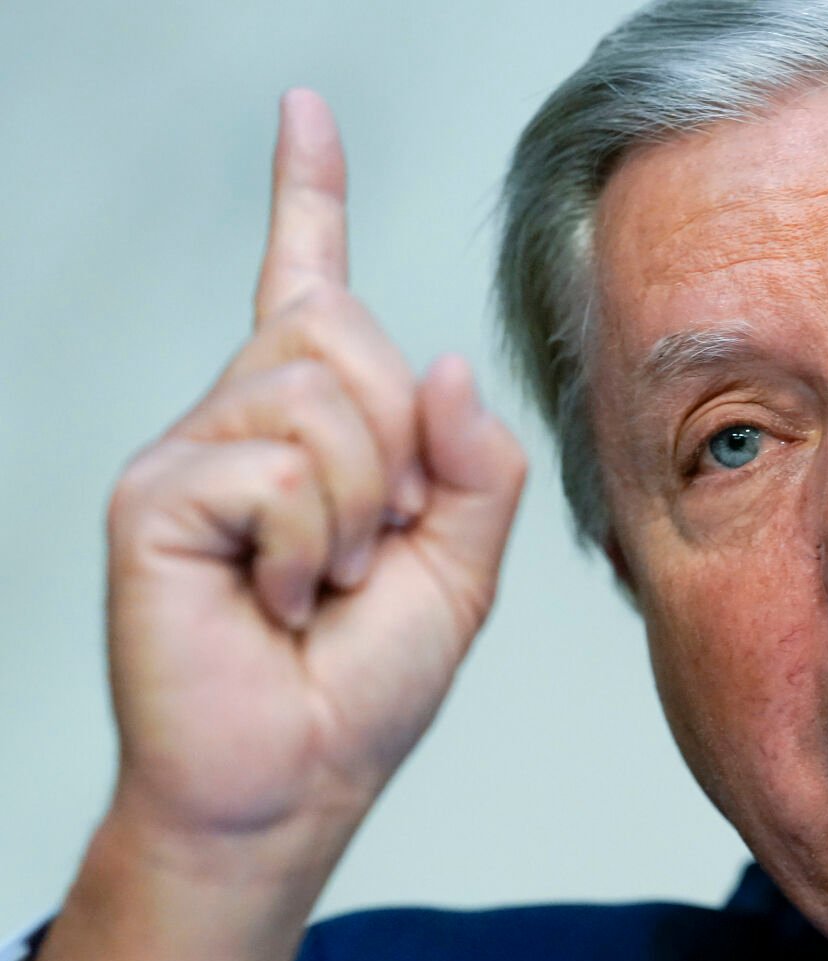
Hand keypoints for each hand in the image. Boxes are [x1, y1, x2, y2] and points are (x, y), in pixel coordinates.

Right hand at [0, 90, 526, 960]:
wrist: (293, 784)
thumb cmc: (362, 686)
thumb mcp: (459, 571)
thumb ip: (474, 467)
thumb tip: (442, 363)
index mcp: (315, 430)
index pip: (307, 286)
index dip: (309, 197)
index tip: (305, 111)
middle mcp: (243, 421)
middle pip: (344, 332)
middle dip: (398, 447)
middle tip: (374, 546)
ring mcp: (192, 453)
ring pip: (318, 396)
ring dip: (360, 507)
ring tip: (323, 582)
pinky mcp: (155, 496)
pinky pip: (277, 469)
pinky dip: (312, 547)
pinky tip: (279, 601)